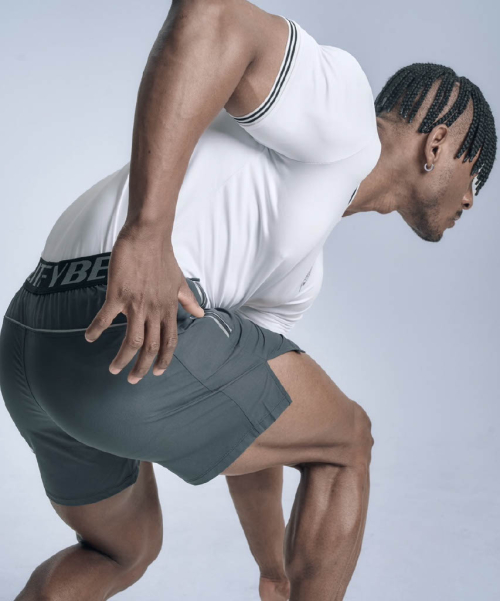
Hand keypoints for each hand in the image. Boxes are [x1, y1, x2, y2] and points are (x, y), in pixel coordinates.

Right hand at [84, 222, 204, 383]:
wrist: (148, 236)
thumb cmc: (162, 257)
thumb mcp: (180, 281)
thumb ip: (188, 300)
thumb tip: (200, 314)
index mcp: (168, 308)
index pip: (170, 340)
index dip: (165, 359)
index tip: (158, 372)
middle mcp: (155, 310)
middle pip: (151, 346)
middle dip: (142, 367)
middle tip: (132, 380)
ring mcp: (137, 303)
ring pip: (132, 339)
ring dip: (123, 358)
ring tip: (114, 369)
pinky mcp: (119, 293)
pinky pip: (106, 317)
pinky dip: (96, 329)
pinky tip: (89, 338)